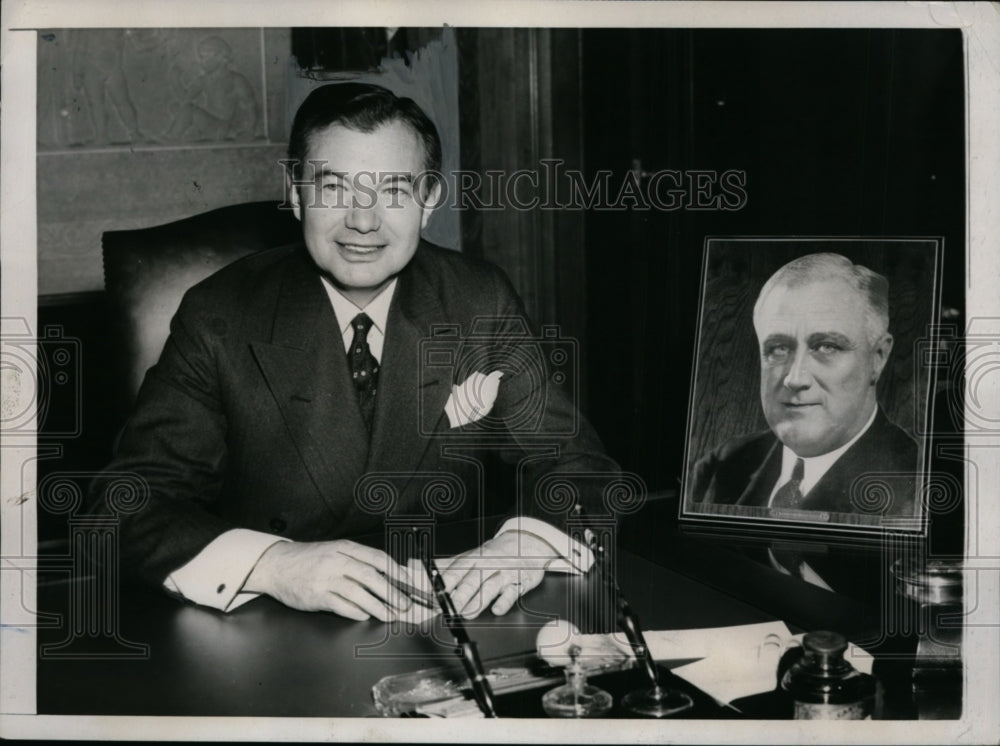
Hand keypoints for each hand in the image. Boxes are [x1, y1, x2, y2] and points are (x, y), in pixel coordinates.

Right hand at [244, 539, 412, 620]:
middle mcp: (336, 561)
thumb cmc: (308, 559)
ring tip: (390, 615)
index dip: (396, 571)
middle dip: (391, 592)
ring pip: (358, 593)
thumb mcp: (334, 551)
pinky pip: (341, 606)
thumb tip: (387, 575)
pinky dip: (356, 612)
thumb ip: (357, 560)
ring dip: (378, 606)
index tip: (409, 582)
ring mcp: (326, 578)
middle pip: (370, 576)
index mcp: (344, 548)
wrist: (275, 565)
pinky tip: (365, 616)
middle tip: (404, 604)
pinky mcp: (316, 595)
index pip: (377, 558)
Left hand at [439, 531, 558, 618]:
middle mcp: (487, 565)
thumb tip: (415, 565)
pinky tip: (497, 610)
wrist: (526, 543)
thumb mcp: (469, 556)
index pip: (455, 571)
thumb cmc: (494, 553)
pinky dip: (504, 602)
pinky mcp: (519, 582)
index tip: (433, 596)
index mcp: (473, 558)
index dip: (444, 584)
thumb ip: (445, 565)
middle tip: (448, 609)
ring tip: (467, 614)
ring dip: (477, 601)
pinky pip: (512, 593)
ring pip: (489, 587)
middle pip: (471, 580)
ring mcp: (504, 573)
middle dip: (459, 596)